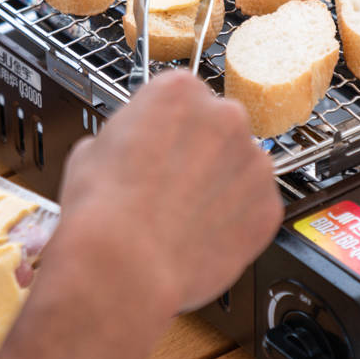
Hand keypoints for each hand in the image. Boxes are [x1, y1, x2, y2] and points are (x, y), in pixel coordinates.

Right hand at [49, 71, 281, 328]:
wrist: (124, 267)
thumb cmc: (102, 211)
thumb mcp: (90, 151)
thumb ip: (126, 137)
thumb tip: (128, 149)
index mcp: (179, 91)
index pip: (182, 96)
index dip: (165, 127)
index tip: (158, 145)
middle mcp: (225, 116)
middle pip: (217, 127)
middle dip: (199, 152)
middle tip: (170, 184)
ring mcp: (254, 162)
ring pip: (239, 168)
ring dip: (220, 185)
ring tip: (184, 216)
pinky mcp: (268, 207)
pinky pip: (254, 207)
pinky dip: (235, 220)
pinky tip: (202, 235)